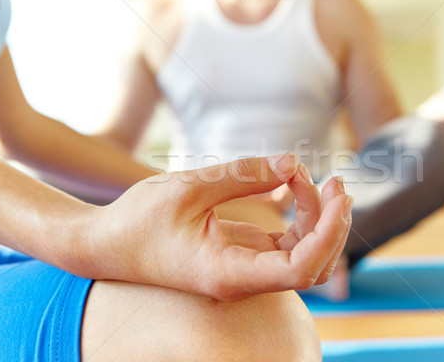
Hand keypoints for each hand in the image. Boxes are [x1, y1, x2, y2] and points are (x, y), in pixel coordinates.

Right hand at [82, 154, 352, 300]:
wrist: (106, 244)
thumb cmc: (138, 219)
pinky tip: (294, 188)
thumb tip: (295, 163)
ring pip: (304, 255)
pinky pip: (286, 244)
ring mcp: (245, 269)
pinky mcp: (242, 255)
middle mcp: (243, 279)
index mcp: (229, 273)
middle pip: (312, 265)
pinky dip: (300, 217)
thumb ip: (244, 174)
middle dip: (332, 224)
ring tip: (316, 179)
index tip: (337, 194)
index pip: (301, 268)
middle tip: (335, 180)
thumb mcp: (189, 186)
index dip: (329, 233)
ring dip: (318, 219)